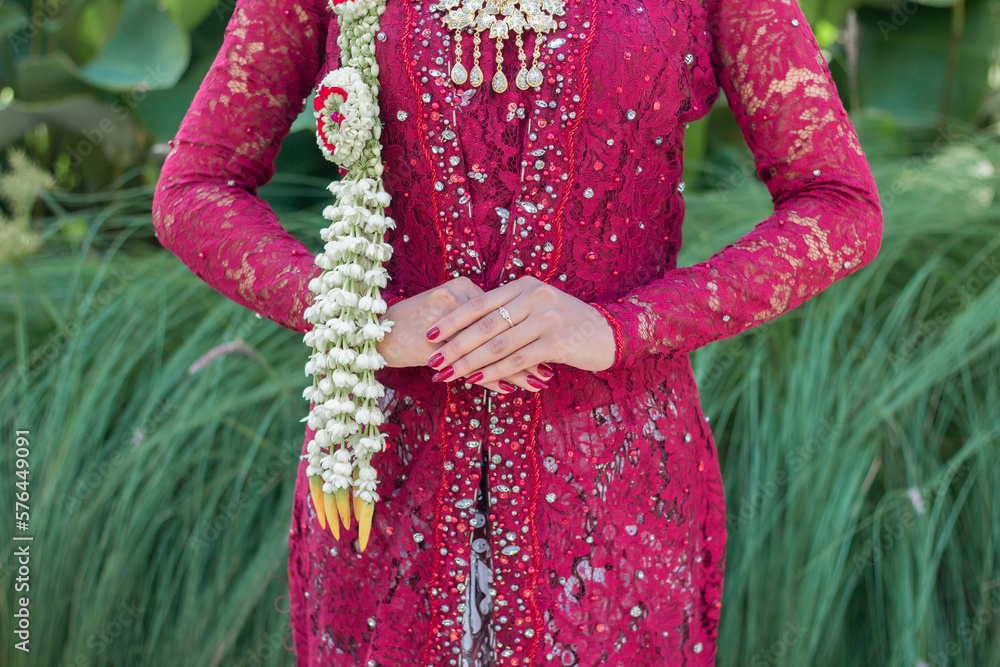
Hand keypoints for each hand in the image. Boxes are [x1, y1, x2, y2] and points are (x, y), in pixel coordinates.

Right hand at [376, 277, 553, 393]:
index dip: (526, 332)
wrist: (375, 335)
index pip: (502, 314)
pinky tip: (509, 388)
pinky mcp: (432, 340)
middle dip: (528, 352)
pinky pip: (469, 362)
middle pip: (501, 329)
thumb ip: (477, 324)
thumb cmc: (416, 330)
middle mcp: (456, 296)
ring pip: (488, 346)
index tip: (549, 347)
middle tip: (549, 370)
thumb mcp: (448, 319)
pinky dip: (490, 376)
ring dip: (516, 367)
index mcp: (462, 287)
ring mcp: (444, 317)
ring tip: (537, 383)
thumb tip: (518, 342)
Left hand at [422, 275, 616, 392]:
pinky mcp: (557, 341)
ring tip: (448, 375)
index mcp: (524, 286)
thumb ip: (510, 312)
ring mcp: (546, 318)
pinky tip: (477, 380)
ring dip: (469, 362)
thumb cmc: (569, 326)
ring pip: (497, 343)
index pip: (479, 303)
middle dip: (454, 345)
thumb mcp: (539, 309)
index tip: (428, 334)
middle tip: (432, 361)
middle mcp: (534, 297)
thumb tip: (470, 331)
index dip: (452, 319)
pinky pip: (517, 358)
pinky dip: (494, 371)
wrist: (611, 333)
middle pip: (484, 324)